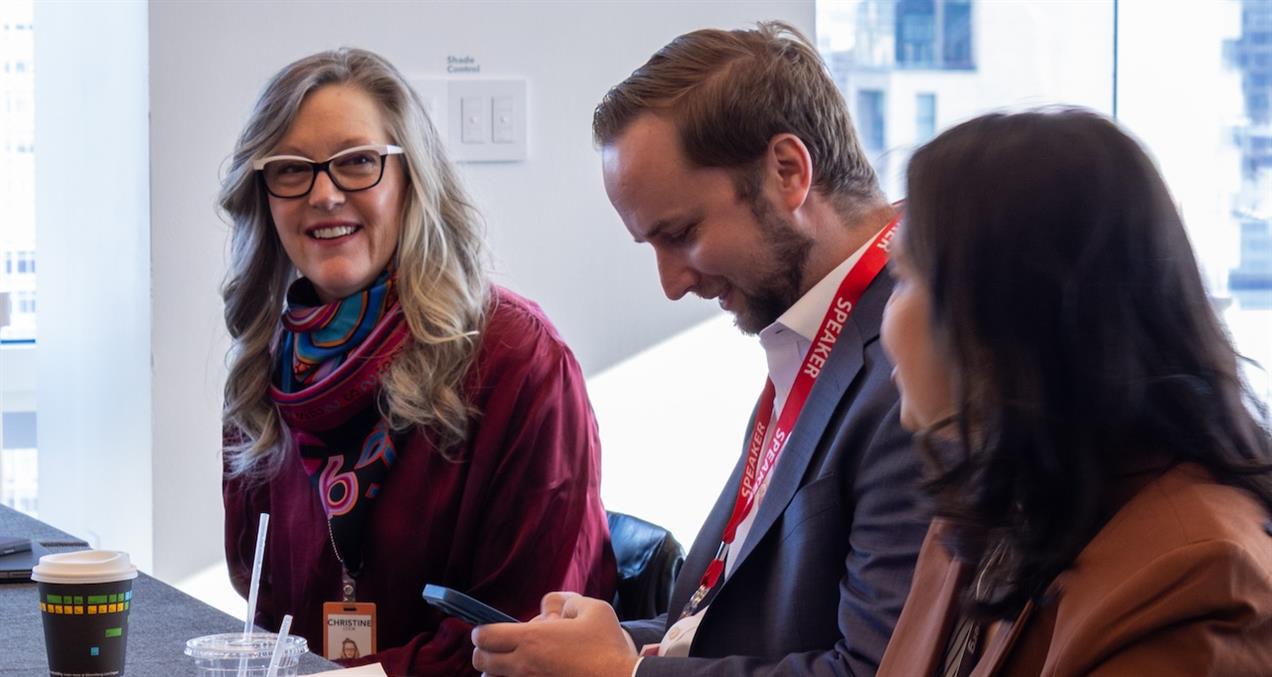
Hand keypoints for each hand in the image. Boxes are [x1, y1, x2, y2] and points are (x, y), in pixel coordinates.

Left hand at [472, 592, 638, 676]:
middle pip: (481, 662)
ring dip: (498, 671)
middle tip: (502, 647)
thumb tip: (548, 610)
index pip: (485, 637)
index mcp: (533, 640)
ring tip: (518, 664)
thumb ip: (566, 601)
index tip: (491, 630)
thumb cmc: (608, 646)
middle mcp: (524, 666)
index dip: (483, 631)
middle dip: (485, 652)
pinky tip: (533, 672)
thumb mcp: (593, 609)